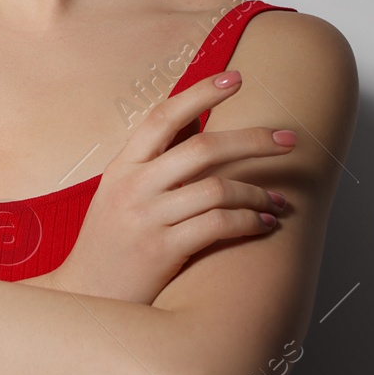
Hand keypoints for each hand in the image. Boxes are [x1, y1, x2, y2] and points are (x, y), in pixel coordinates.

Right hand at [36, 70, 296, 304]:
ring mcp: (147, 218)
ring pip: (217, 189)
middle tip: (288, 139)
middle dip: (253, 140)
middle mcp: (133, 186)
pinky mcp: (162, 251)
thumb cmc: (110, 244)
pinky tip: (264, 223)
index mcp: (121, 166)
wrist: (85, 296)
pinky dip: (249, 221)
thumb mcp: (117, 194)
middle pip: (202, 149)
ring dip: (258, 191)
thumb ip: (152, 163)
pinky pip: (218, 226)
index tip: (235, 78)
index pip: (163, 116)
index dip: (201, 92)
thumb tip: (195, 126)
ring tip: (279, 199)